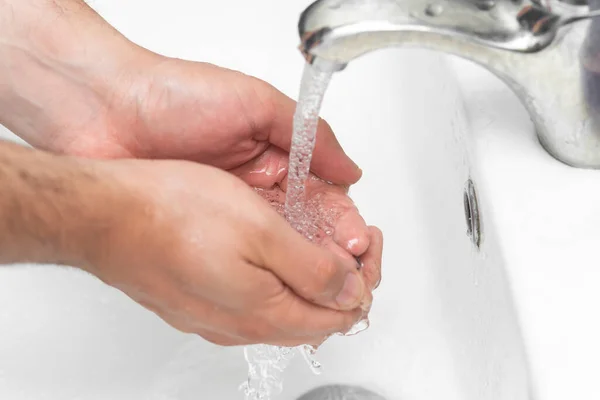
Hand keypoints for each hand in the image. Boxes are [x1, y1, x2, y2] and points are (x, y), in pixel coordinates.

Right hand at [90, 158, 373, 346]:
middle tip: (351, 241)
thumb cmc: (173, 215)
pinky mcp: (198, 300)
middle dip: (344, 281)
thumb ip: (313, 269)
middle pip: (315, 317)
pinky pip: (255, 300)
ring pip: (285, 309)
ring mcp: (216, 316)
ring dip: (312, 279)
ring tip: (319, 241)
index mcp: (265, 311)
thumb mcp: (261, 233)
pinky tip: (274, 251)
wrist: (104, 215)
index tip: (368, 243)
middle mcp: (242, 324)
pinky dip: (280, 278)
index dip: (365, 279)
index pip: (340, 315)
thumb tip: (350, 292)